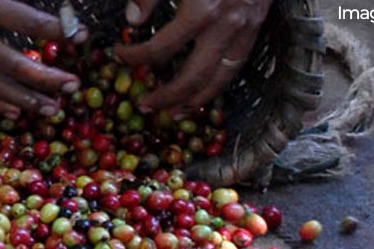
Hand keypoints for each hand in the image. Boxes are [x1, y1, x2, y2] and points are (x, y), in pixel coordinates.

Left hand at [115, 0, 271, 115]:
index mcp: (200, 10)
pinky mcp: (256, 30)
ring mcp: (244, 30)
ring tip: (173, 114)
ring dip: (194, 102)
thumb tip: (133, 21)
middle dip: (165, 97)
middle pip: (191, 78)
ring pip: (218, 81)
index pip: (159, 50)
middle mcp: (224, 27)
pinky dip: (218, 85)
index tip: (118, 55)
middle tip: (144, 106)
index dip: (134, 57)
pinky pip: (236, 68)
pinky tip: (203, 93)